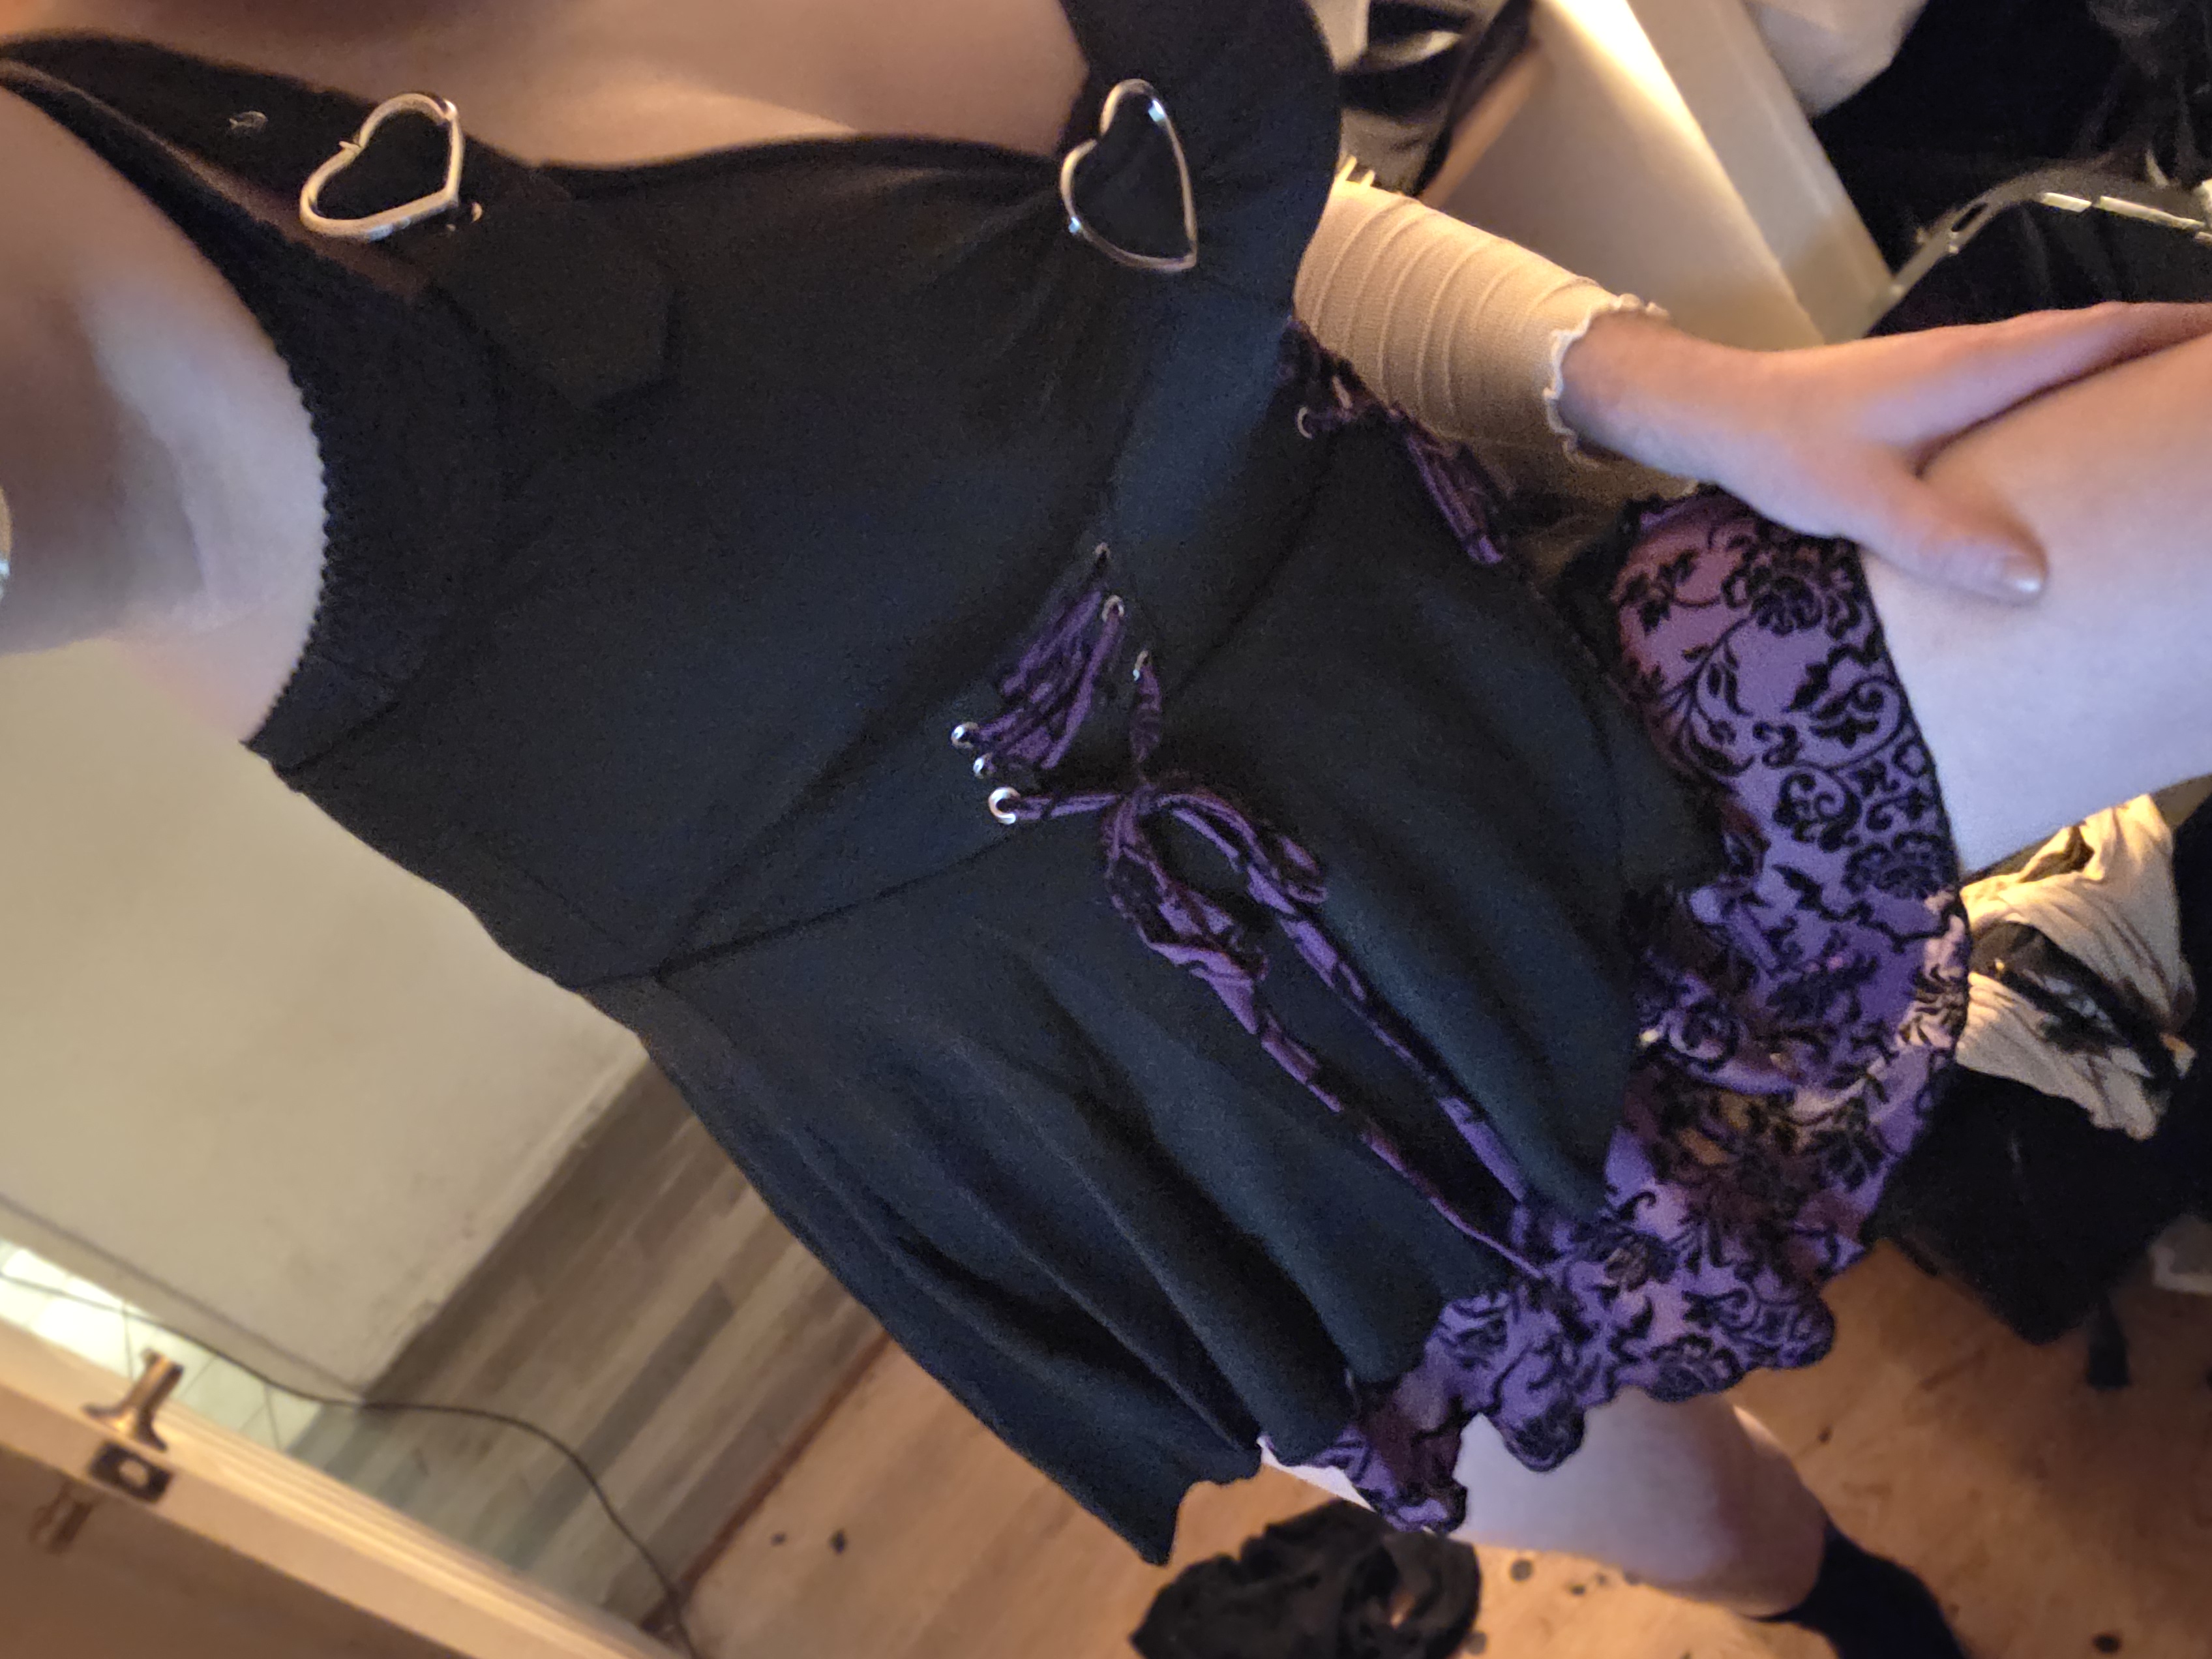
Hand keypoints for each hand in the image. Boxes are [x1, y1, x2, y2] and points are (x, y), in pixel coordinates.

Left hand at [1553, 301, 2211, 600]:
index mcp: (1977, 368)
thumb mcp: (1858, 502)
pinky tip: (2072, 429)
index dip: (2177, 331)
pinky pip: (2021, 378)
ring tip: (2173, 403)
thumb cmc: (1781, 448)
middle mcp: (1974, 355)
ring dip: (2118, 364)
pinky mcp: (1924, 390)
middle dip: (2166, 344)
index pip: (2104, 333)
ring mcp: (1949, 368)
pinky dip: (2067, 387)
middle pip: (2095, 335)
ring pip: (2057, 354)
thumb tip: (2034, 578)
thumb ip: (1941, 539)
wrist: (1714, 412)